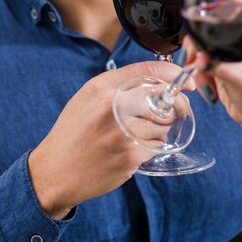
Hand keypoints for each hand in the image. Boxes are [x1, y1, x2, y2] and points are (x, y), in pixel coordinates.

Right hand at [28, 60, 194, 218]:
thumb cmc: (74, 132)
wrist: (55, 171)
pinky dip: (151, 147)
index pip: (147, 70)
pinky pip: (156, 146)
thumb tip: (159, 82)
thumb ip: (119, 86)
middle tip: (176, 112)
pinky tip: (134, 149)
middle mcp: (112, 105)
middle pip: (162, 98)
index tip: (186, 82)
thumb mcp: (88, 98)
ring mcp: (122, 131)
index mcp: (102, 87)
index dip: (173, 74)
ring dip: (161, 130)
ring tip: (141, 134)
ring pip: (163, 124)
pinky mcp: (129, 155)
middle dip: (176, 106)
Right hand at [184, 0, 241, 125]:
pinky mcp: (220, 63)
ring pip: (201, 43)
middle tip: (193, 55)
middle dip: (197, 40)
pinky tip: (208, 86)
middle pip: (210, 24)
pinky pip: (199, 60)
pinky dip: (198, 72)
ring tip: (202, 75)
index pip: (236, 3)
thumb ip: (219, 66)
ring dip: (196, 60)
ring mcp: (229, 51)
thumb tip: (199, 59)